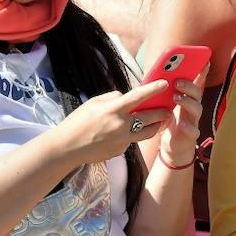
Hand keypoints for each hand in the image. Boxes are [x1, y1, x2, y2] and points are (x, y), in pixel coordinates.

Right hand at [51, 81, 174, 164]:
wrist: (67, 148)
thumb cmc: (77, 122)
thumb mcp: (93, 103)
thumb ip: (112, 98)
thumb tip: (126, 97)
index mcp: (113, 110)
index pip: (138, 97)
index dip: (153, 89)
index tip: (165, 83)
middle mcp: (121, 126)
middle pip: (150, 118)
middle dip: (163, 113)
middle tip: (168, 109)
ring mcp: (122, 141)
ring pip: (147, 133)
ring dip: (155, 126)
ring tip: (158, 122)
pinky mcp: (120, 151)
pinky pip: (131, 141)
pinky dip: (131, 136)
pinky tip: (123, 134)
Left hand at [157, 68, 206, 167]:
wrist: (173, 146)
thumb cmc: (170, 122)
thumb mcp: (167, 105)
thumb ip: (165, 92)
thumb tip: (157, 75)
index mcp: (188, 99)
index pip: (196, 83)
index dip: (202, 72)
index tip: (204, 61)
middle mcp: (193, 108)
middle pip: (197, 94)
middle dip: (189, 86)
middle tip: (177, 81)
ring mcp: (194, 122)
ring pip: (197, 109)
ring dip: (187, 102)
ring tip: (176, 97)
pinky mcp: (191, 136)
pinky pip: (193, 130)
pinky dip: (188, 126)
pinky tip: (181, 122)